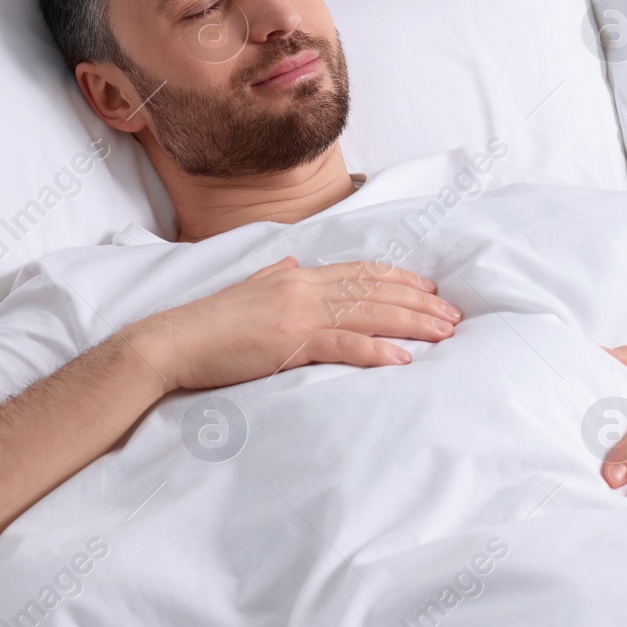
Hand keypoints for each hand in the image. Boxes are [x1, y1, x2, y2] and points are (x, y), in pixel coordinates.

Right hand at [134, 257, 460, 391]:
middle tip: (454, 314)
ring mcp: (297, 314)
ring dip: (412, 322)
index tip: (431, 288)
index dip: (401, 278)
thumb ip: (275, 277)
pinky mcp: (287, 343)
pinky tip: (402, 359)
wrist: (172, 342)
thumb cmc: (208, 324)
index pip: (361, 271)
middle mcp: (303, 288)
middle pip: (375, 290)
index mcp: (297, 277)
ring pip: (368, 313)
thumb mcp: (248, 290)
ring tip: (445, 333)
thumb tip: (294, 267)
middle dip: (420, 301)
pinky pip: (341, 345)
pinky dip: (375, 351)